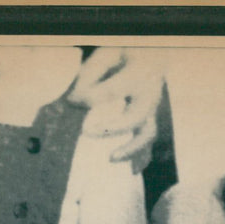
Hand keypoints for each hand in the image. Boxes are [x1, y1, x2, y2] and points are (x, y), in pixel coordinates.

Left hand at [68, 47, 165, 171]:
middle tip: (87, 132)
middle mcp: (150, 93)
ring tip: (111, 158)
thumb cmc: (124, 54)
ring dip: (131, 148)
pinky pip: (149, 141)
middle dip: (112, 129)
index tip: (71, 101)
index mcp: (139, 72)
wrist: (151, 53)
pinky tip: (131, 170)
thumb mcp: (106, 55)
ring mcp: (153, 109)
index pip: (112, 90)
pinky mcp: (151, 119)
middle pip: (136, 118)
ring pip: (148, 133)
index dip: (88, 97)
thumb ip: (91, 73)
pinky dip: (141, 156)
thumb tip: (76, 101)